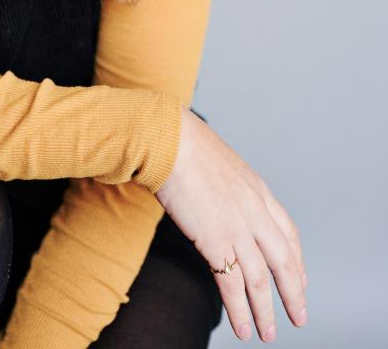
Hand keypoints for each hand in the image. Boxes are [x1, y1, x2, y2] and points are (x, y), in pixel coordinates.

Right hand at [155, 107, 307, 341]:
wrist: (169, 140)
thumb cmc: (184, 144)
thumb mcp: (219, 163)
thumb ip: (227, 186)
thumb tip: (216, 196)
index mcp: (258, 190)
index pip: (288, 232)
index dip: (297, 260)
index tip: (300, 279)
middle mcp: (255, 211)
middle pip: (284, 261)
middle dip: (294, 293)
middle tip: (299, 315)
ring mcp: (237, 227)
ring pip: (261, 280)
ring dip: (265, 311)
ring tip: (267, 332)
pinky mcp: (215, 241)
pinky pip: (233, 286)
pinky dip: (240, 311)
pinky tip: (242, 327)